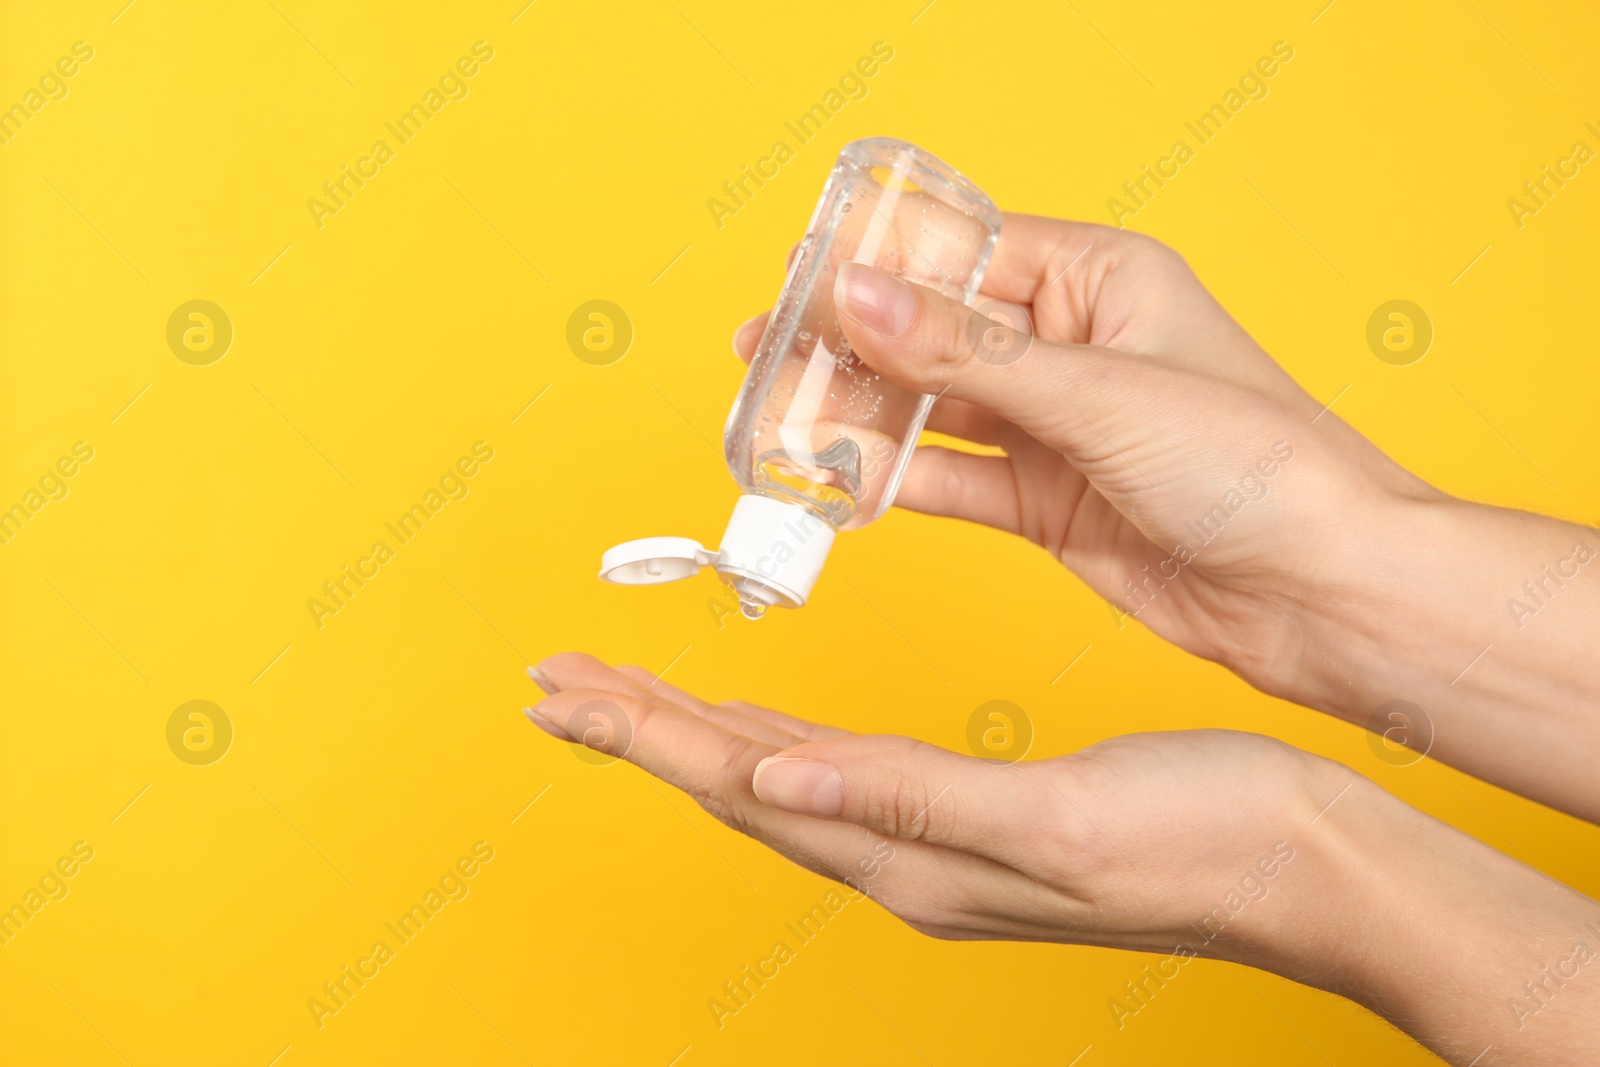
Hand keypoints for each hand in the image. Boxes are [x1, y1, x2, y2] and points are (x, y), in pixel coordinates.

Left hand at [525, 652, 1340, 954]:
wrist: (1299, 865)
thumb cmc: (1201, 838)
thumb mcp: (1057, 821)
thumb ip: (913, 799)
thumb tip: (780, 779)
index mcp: (911, 853)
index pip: (741, 782)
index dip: (646, 733)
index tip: (564, 692)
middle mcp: (903, 857)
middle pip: (736, 781)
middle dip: (642, 728)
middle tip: (559, 686)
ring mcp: (933, 844)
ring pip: (777, 779)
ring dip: (694, 734)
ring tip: (630, 698)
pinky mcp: (969, 821)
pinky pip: (836, 775)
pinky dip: (776, 740)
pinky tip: (764, 727)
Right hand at [734, 216, 1599, 821]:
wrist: (1325, 593)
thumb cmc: (1258, 465)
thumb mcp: (1100, 394)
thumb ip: (969, 354)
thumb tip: (859, 300)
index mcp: (1101, 280)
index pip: (960, 253)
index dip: (872, 268)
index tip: (794, 288)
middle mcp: (1073, 347)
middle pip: (934, 332)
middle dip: (851, 344)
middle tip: (763, 357)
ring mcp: (1056, 429)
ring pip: (934, 409)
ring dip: (862, 415)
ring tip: (779, 419)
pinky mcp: (1046, 504)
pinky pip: (951, 481)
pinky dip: (895, 480)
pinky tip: (838, 478)